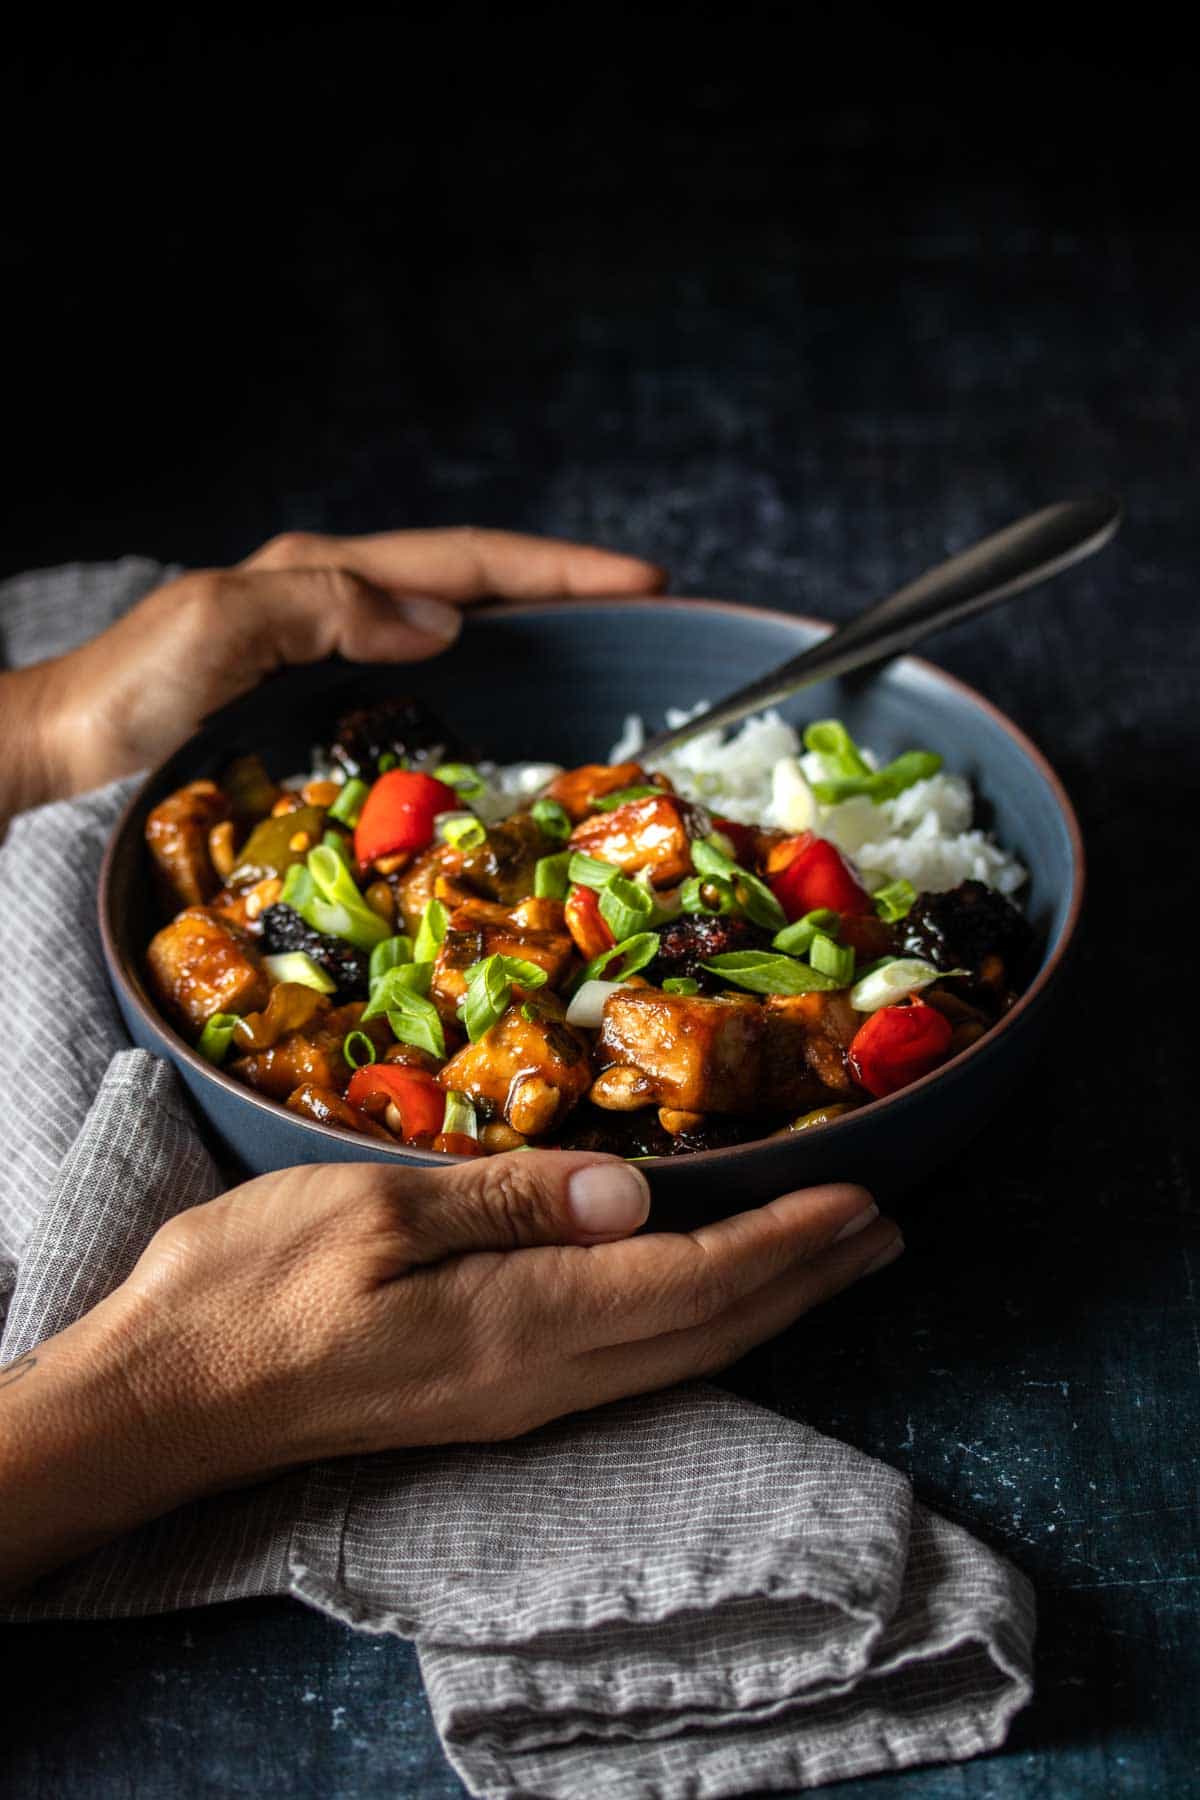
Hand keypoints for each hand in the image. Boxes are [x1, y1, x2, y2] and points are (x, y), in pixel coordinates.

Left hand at [0, 527, 664, 819]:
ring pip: (453, 616)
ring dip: (530, 621)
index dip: (552, 570)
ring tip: (604, 637)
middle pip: (471, 577)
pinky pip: (421, 664)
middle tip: (646, 601)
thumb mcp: (221, 627)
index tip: (636, 579)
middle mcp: (334, 594)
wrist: (70, 734)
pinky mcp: (317, 682)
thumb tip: (441, 621)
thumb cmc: (134, 686)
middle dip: (561, 584)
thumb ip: (325, 609)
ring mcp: (327, 636)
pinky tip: (505, 690)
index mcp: (323, 574)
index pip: (462, 562)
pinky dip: (480, 666)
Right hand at [0, 1152, 900, 1591]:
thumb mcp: (371, 1212)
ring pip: (677, 1355)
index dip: (785, 1243)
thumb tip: (635, 1197)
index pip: (690, 1282)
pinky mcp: (489, 1403)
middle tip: (884, 1233)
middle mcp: (540, 1379)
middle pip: (706, 1331)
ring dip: (763, 1306)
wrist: (168, 1398)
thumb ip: (509, 1203)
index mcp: (520, 1323)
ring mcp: (516, 1402)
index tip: (861, 1202)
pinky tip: (708, 1303)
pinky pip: (631, 1365)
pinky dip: (699, 1325)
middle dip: (804, 1280)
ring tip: (826, 1264)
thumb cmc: (250, 1287)